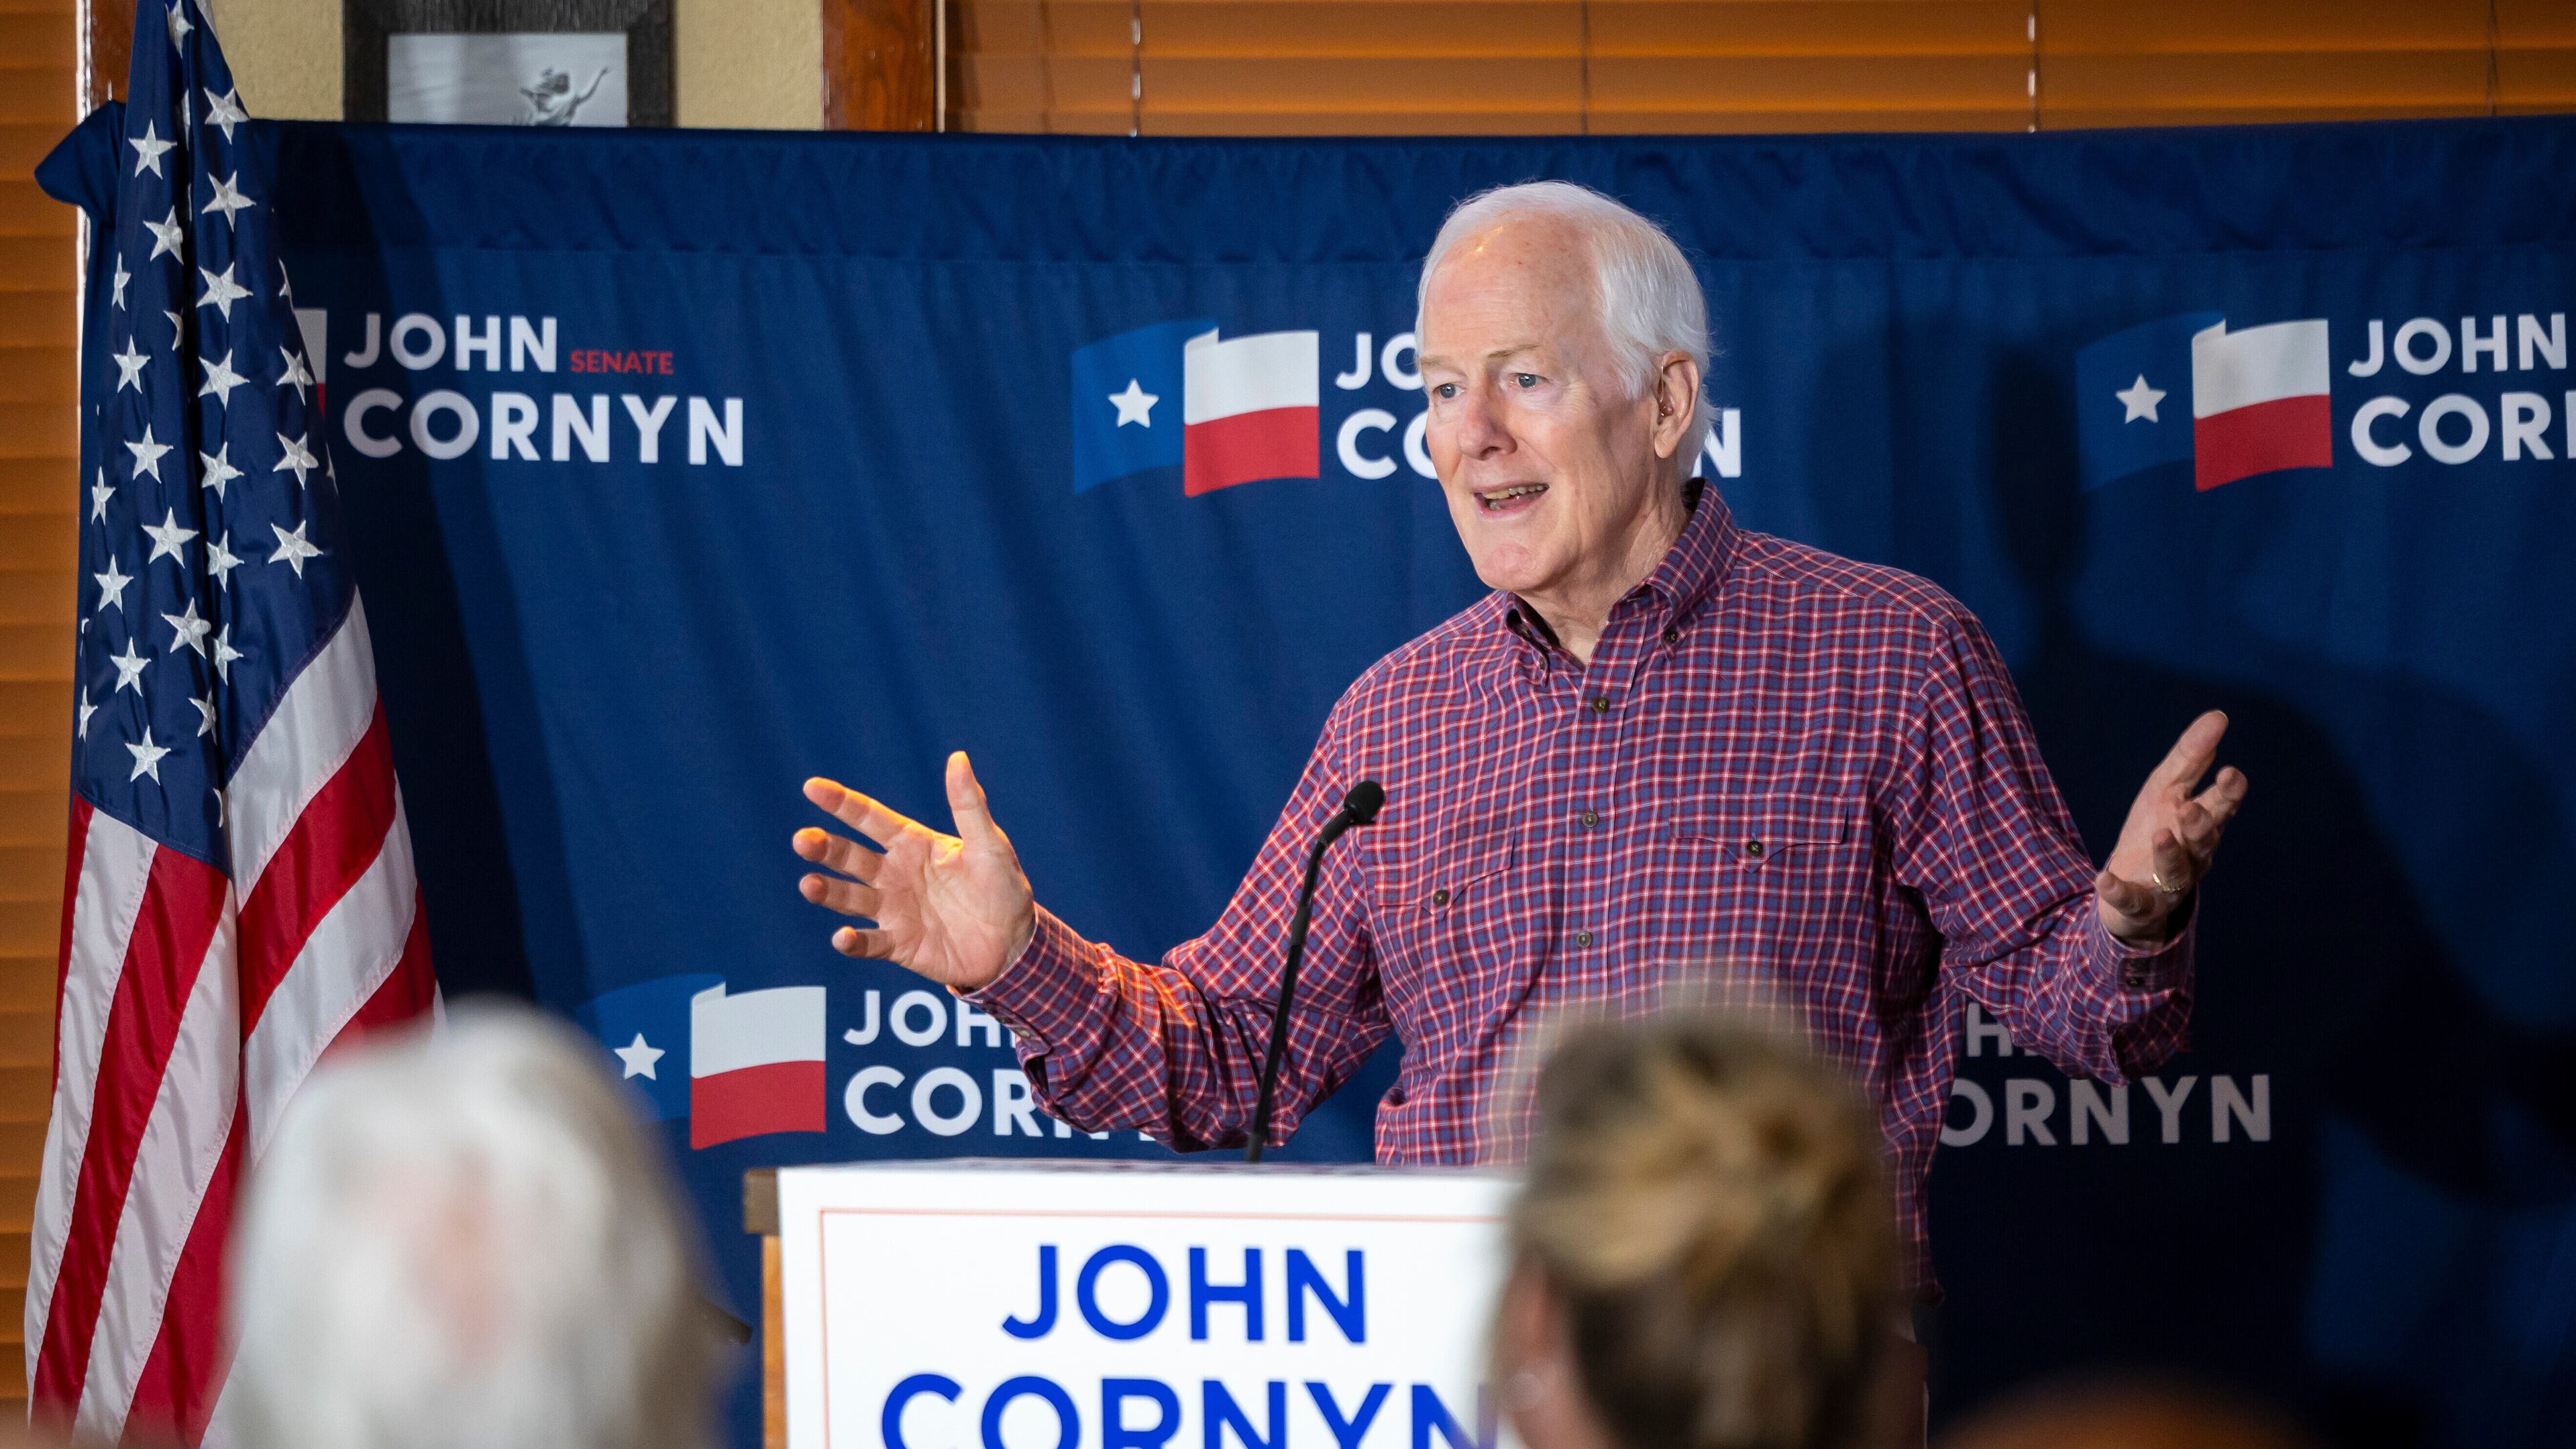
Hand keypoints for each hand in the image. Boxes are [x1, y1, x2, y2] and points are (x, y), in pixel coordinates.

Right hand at [793, 751, 1035, 992]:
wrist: (1014, 944)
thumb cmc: (1002, 888)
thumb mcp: (990, 845)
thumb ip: (969, 805)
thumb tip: (958, 757)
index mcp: (913, 845)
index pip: (870, 819)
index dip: (841, 803)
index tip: (812, 787)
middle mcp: (895, 875)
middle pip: (850, 857)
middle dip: (825, 848)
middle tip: (803, 840)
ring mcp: (893, 910)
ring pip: (850, 898)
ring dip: (828, 892)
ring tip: (809, 884)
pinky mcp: (899, 945)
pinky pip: (870, 943)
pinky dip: (853, 943)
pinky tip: (843, 937)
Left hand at [2095, 710, 2247, 945]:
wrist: (2133, 890)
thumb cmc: (2156, 830)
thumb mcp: (2166, 789)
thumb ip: (2192, 757)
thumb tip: (2218, 717)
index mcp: (2200, 823)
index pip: (2221, 806)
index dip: (2228, 792)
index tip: (2232, 773)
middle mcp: (2192, 855)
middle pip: (2203, 839)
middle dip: (2200, 824)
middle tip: (2192, 808)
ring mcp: (2167, 883)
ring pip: (2175, 870)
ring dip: (2168, 853)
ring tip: (2160, 834)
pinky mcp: (2139, 904)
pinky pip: (2131, 900)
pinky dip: (2117, 890)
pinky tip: (2103, 878)